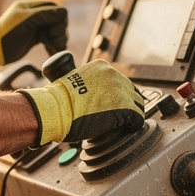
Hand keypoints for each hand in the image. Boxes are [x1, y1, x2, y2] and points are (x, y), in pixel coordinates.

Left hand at [0, 0, 66, 70]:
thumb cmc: (8, 34)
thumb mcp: (27, 21)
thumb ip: (45, 15)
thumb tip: (64, 12)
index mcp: (30, 7)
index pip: (54, 7)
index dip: (58, 19)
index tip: (54, 32)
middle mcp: (34, 15)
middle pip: (56, 19)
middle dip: (59, 31)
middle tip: (56, 42)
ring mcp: (35, 27)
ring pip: (54, 30)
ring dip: (58, 39)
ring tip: (57, 49)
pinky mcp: (35, 38)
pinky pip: (49, 39)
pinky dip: (53, 45)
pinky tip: (54, 52)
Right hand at [19, 59, 143, 144]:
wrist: (56, 110)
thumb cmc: (59, 101)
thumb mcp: (76, 83)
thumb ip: (90, 85)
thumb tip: (96, 97)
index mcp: (102, 67)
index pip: (120, 80)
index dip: (118, 94)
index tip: (114, 104)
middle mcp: (113, 75)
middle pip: (131, 90)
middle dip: (127, 103)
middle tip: (121, 115)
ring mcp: (120, 91)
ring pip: (137, 103)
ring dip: (132, 113)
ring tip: (125, 123)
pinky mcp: (124, 108)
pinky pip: (138, 117)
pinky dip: (134, 124)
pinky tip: (128, 128)